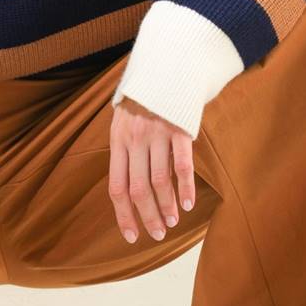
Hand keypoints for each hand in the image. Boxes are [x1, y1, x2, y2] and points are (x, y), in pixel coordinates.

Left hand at [109, 96, 195, 241]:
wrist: (161, 69)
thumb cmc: (140, 103)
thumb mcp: (122, 124)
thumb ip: (124, 153)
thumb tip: (126, 191)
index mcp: (118, 142)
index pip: (117, 188)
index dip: (124, 215)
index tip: (132, 236)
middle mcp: (135, 140)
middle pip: (139, 189)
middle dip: (148, 216)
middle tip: (158, 234)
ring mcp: (157, 134)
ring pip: (160, 181)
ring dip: (167, 206)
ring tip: (173, 222)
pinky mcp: (178, 129)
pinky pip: (183, 165)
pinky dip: (186, 187)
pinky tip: (188, 203)